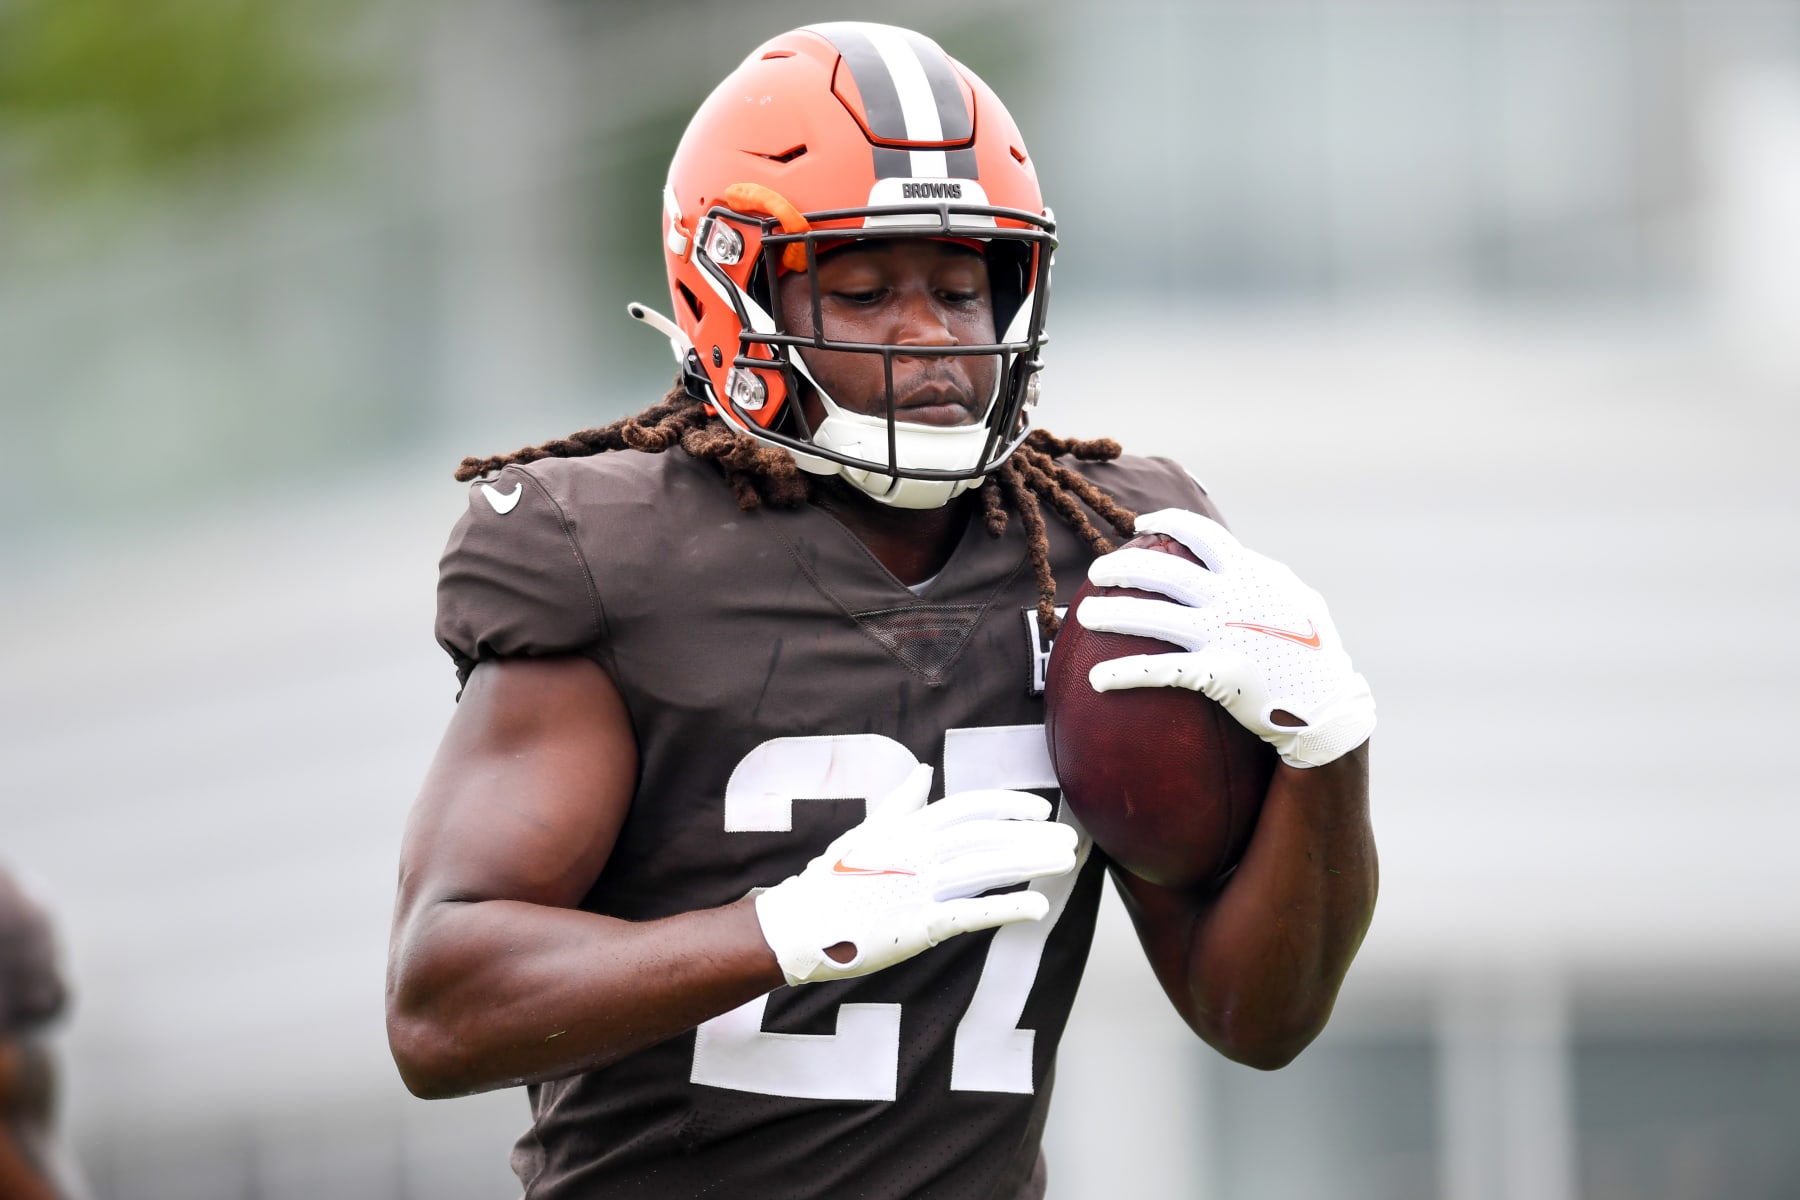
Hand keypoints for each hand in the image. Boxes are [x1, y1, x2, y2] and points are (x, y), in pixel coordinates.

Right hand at [754, 765, 1077, 985]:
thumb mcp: (867, 832)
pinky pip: (970, 913)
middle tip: (1070, 841)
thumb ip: (901, 803)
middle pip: (987, 836)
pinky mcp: (917, 924)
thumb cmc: (831, 879)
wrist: (797, 924)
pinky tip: (1038, 907)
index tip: (1042, 811)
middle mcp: (917, 852)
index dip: (1010, 805)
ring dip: (1029, 863)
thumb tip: (923, 770)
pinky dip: (1006, 907)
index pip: (970, 807)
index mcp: (907, 828)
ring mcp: (918, 887)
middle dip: (1031, 836)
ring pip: (986, 867)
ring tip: (1063, 863)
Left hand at [1076, 508, 1375, 768]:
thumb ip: (1264, 579)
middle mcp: (1234, 598)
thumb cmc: (1314, 652)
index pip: (1203, 535)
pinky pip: (1160, 670)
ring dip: (1112, 614)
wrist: (1330, 704)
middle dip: (1123, 566)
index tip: (1140, 526)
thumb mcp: (1296, 600)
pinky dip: (1124, 673)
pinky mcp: (1218, 674)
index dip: (1167, 523)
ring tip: (1083, 616)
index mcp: (1252, 575)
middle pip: (1165, 572)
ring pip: (1154, 616)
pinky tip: (1096, 679)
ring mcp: (1224, 634)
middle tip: (1096, 571)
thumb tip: (1241, 559)